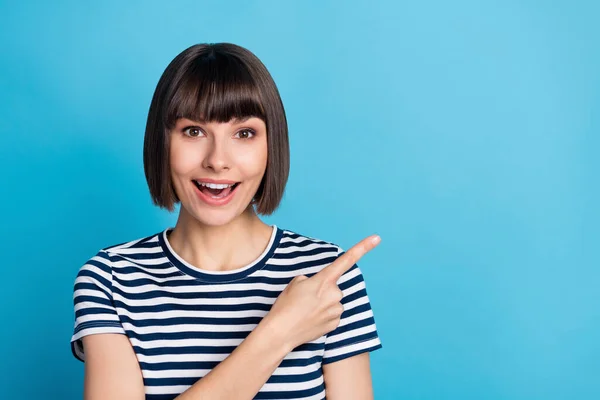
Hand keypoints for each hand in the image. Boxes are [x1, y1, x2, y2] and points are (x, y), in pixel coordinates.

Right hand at [262, 234, 380, 351]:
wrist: (282, 332)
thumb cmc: (286, 306)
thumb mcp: (296, 283)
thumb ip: (312, 280)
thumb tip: (320, 288)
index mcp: (324, 280)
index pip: (346, 260)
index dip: (363, 248)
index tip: (377, 238)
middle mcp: (335, 294)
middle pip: (332, 287)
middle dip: (322, 291)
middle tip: (304, 300)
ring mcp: (337, 310)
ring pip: (333, 302)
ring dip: (322, 304)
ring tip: (305, 311)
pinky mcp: (335, 323)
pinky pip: (332, 314)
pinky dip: (323, 316)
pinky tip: (310, 320)